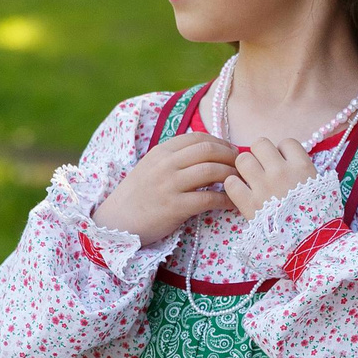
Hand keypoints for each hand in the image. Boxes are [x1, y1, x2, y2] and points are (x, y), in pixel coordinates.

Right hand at [91, 131, 238, 243]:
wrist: (117, 220)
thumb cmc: (138, 195)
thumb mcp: (151, 167)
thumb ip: (174, 158)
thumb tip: (205, 151)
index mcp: (161, 151)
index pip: (198, 137)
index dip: (220, 142)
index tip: (231, 151)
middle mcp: (166, 164)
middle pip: (208, 149)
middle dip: (230, 155)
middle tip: (241, 165)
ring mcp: (169, 185)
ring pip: (211, 170)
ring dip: (231, 175)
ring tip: (240, 182)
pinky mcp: (174, 207)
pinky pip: (208, 199)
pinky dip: (226, 200)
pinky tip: (232, 203)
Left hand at [223, 136, 317, 219]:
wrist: (311, 246)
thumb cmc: (320, 219)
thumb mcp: (324, 188)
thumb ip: (307, 172)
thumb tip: (294, 162)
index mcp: (302, 167)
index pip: (286, 142)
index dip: (282, 152)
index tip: (282, 164)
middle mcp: (282, 172)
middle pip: (260, 144)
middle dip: (259, 155)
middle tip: (262, 169)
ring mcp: (264, 187)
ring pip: (242, 159)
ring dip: (244, 169)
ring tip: (250, 181)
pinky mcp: (249, 204)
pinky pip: (231, 182)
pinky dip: (233, 187)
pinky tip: (241, 194)